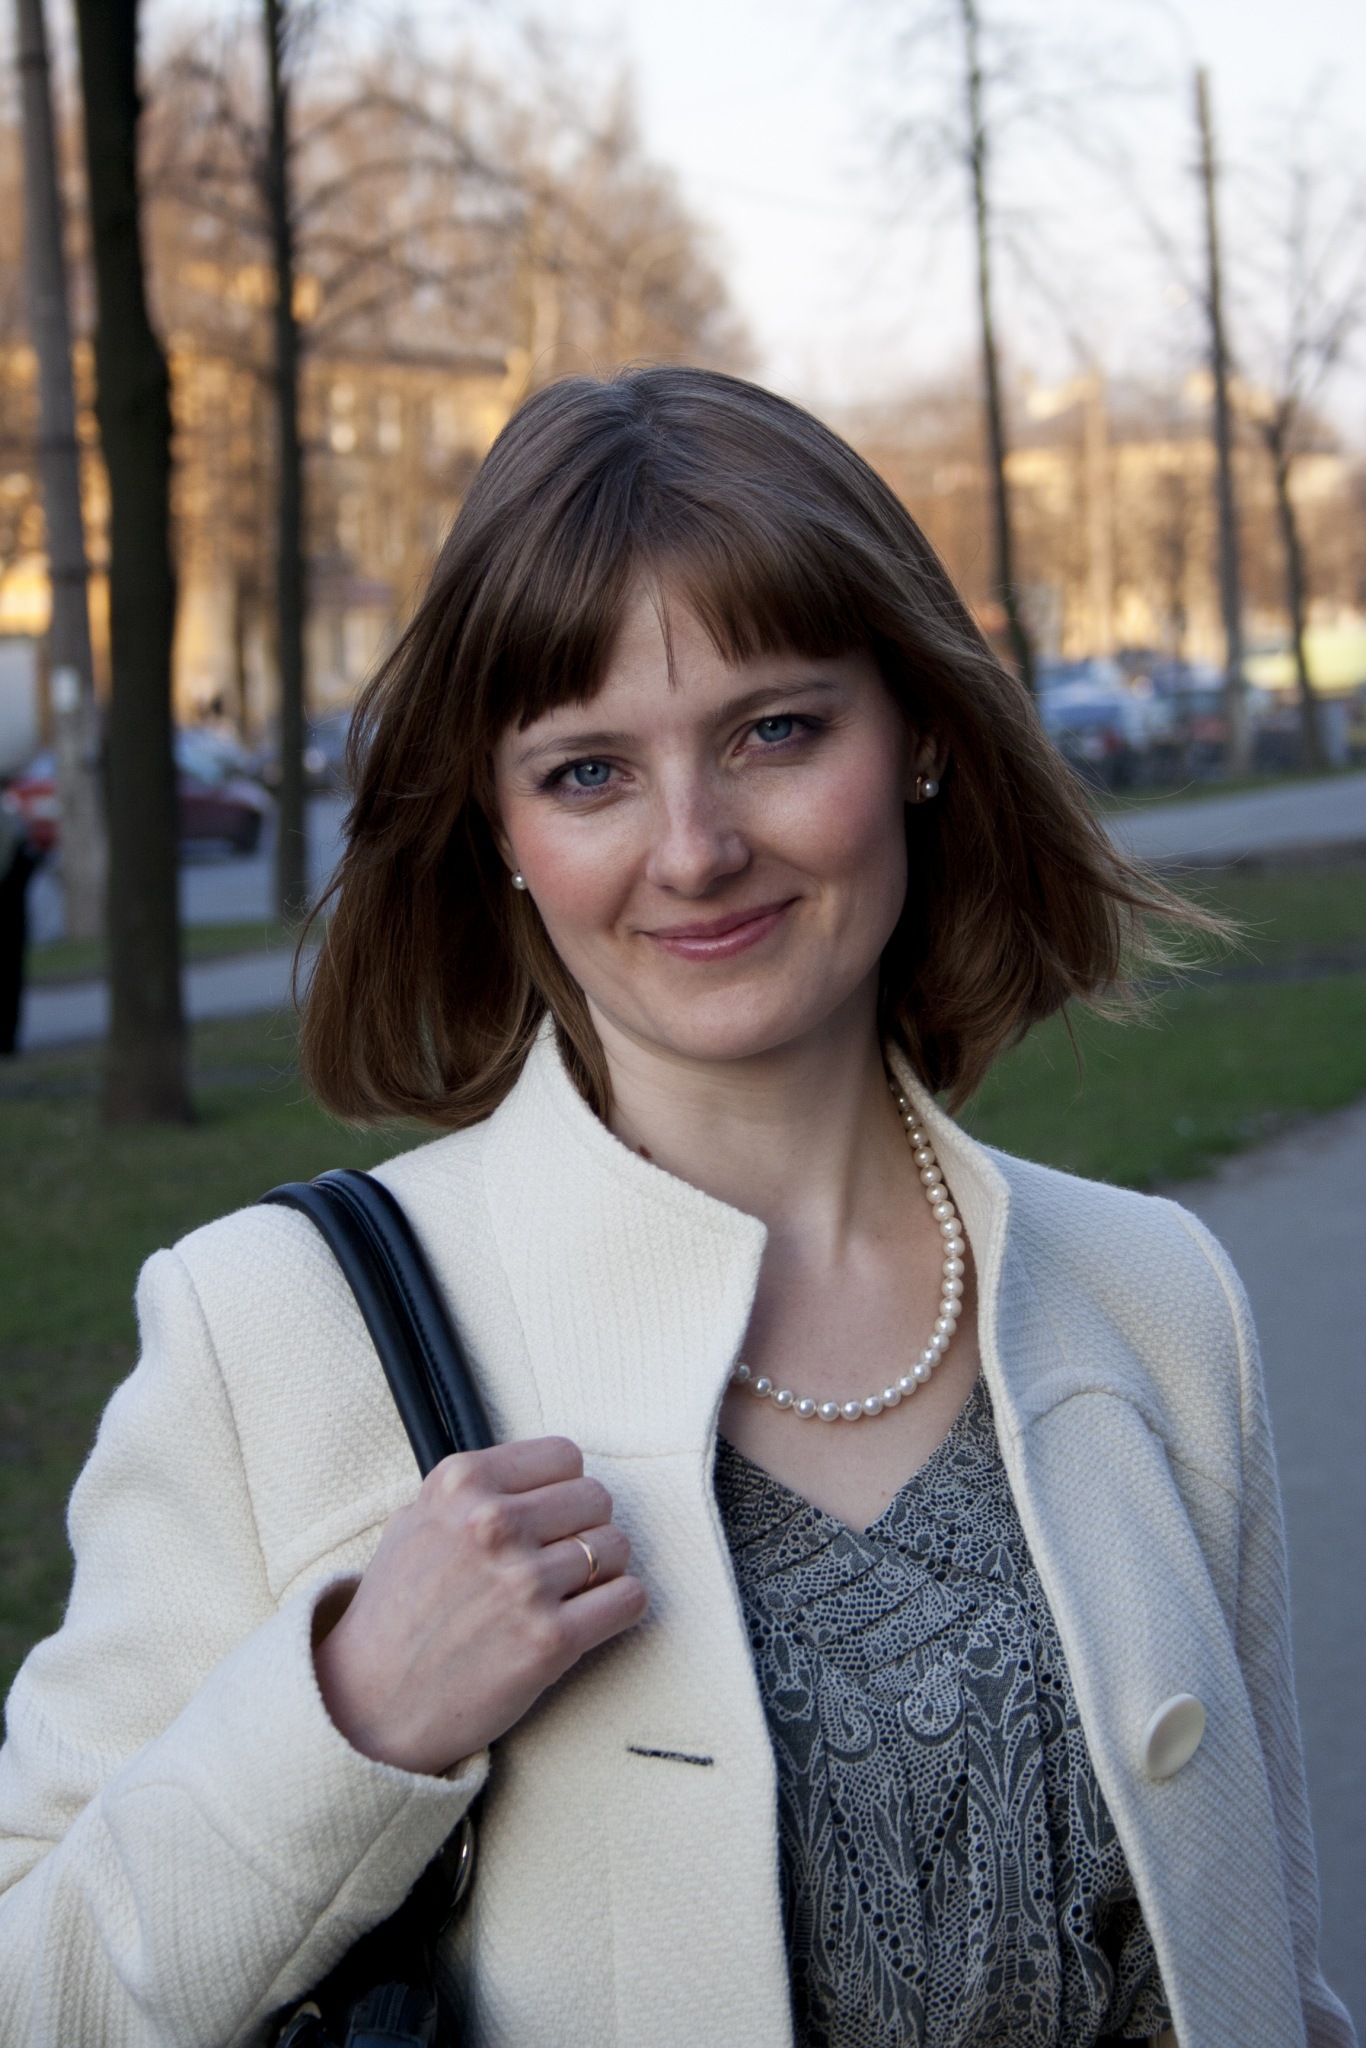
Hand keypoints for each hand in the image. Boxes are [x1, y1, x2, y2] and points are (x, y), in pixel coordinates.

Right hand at [313, 1437, 645, 1775]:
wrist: (369, 1704)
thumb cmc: (395, 1612)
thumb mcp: (415, 1520)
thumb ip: (475, 1490)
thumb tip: (539, 1476)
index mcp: (461, 1483)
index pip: (564, 1456)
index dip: (562, 1488)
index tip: (551, 1515)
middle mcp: (492, 1524)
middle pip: (596, 1498)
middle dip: (586, 1527)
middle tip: (561, 1559)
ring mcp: (522, 1582)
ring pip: (616, 1547)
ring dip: (603, 1571)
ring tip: (569, 1593)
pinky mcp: (549, 1640)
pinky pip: (629, 1598)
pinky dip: (620, 1607)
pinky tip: (592, 1618)